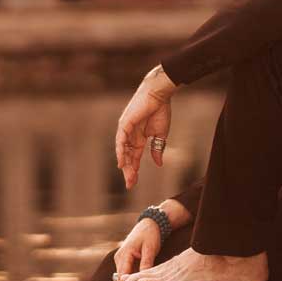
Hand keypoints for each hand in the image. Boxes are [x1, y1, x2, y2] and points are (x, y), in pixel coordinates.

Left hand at [114, 67, 175, 190]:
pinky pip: (121, 140)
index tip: (133, 183)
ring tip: (127, 176)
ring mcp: (126, 130)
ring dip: (125, 164)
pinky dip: (120, 151)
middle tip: (130, 185)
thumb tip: (158, 164)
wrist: (159, 96)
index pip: (134, 157)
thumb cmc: (160, 111)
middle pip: (127, 157)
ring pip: (123, 151)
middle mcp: (130, 136)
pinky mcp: (125, 124)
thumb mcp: (160, 135)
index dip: (134, 170)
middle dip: (128, 171)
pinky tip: (121, 162)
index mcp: (139, 139)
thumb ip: (157, 149)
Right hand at [114, 218, 162, 280]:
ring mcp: (122, 259)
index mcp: (125, 253)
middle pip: (123, 280)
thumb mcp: (150, 249)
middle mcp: (120, 257)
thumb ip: (146, 263)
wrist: (149, 224)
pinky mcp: (126, 260)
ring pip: (125, 279)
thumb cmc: (150, 235)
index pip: (124, 275)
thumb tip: (144, 279)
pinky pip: (128, 275)